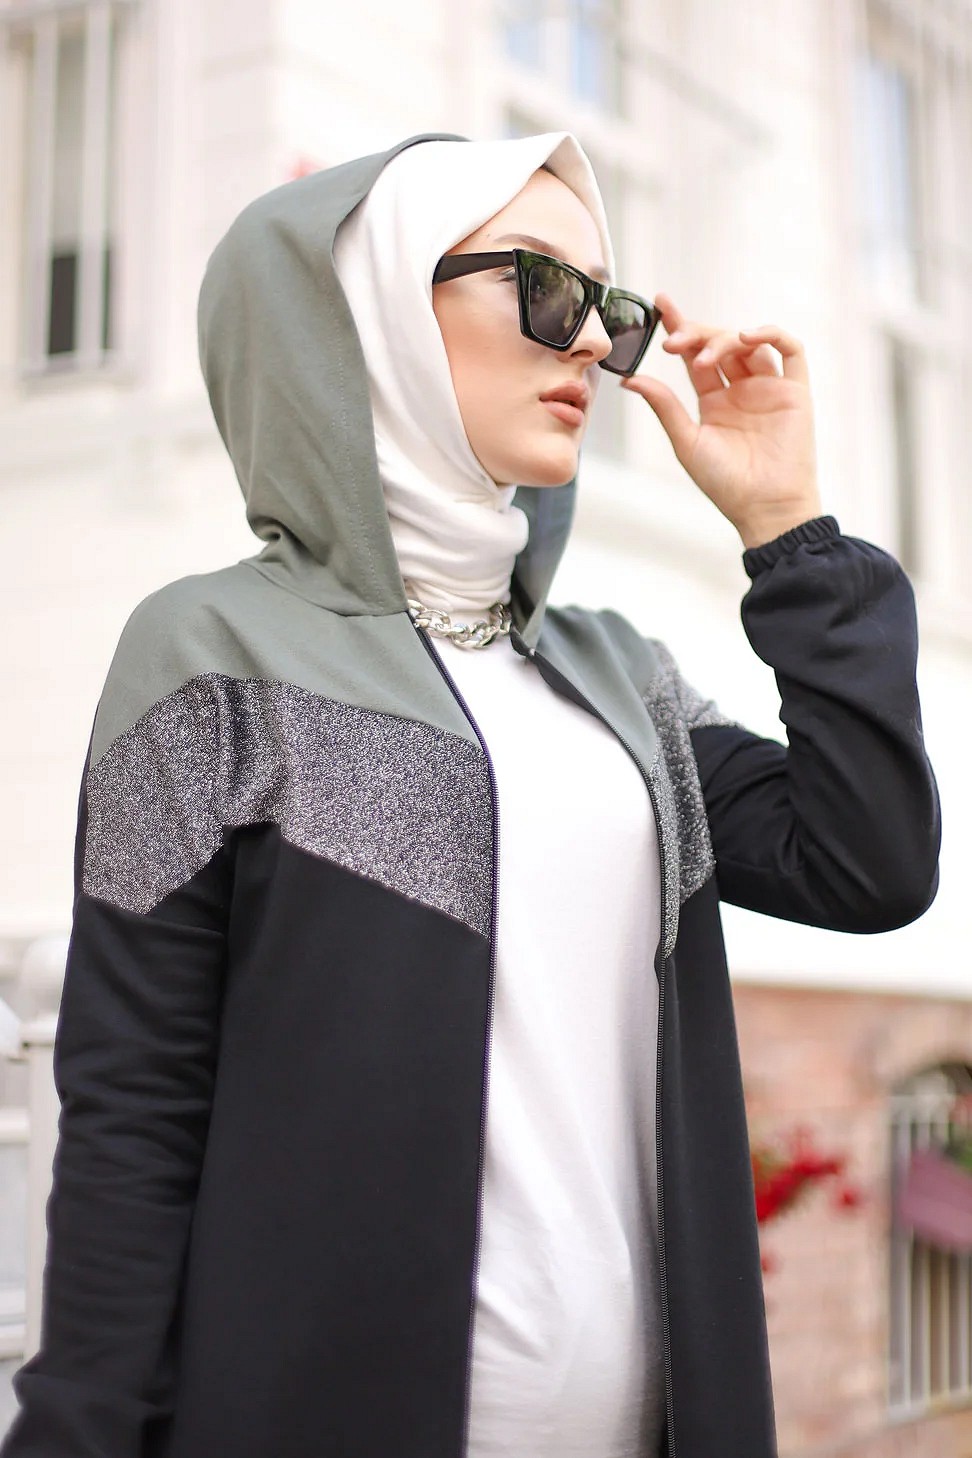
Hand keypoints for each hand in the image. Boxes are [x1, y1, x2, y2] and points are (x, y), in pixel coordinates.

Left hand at [620, 293, 822, 549]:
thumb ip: (664, 406)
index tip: (661, 304)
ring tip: (704, 357)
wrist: (763, 507)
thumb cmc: (725, 483)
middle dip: (696, 334)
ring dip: (724, 340)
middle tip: (674, 342)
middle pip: (719, 344)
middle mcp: (741, 390)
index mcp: (714, 401)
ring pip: (749, 343)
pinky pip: (790, 351)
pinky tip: (747, 336)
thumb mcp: (686, 441)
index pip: (694, 355)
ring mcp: (769, 389)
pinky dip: (771, 334)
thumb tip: (630, 379)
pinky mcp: (795, 392)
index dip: (680, 327)